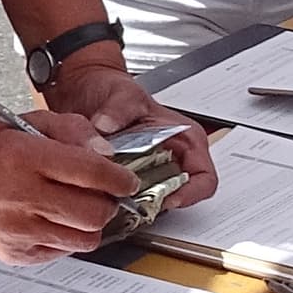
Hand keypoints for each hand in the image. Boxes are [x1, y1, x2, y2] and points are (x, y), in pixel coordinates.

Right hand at [0, 116, 132, 264]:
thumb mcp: (25, 122)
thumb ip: (72, 130)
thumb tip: (106, 153)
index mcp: (25, 158)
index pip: (91, 172)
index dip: (119, 178)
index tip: (126, 180)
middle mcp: (21, 196)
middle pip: (94, 211)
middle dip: (108, 202)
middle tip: (103, 194)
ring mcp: (18, 230)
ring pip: (85, 238)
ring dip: (91, 223)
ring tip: (79, 208)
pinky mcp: (16, 253)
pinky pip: (63, 252)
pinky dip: (67, 237)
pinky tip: (55, 220)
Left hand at [34, 55, 220, 211]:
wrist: (87, 89)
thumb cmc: (115, 89)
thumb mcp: (122, 94)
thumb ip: (117, 109)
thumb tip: (106, 125)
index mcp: (187, 139)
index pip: (205, 179)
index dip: (191, 194)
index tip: (168, 198)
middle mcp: (174, 159)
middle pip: (179, 195)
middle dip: (158, 202)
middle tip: (135, 201)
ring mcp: (153, 171)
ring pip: (155, 201)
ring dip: (137, 203)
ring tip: (117, 196)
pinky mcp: (131, 179)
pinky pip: (132, 199)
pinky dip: (121, 200)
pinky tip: (105, 192)